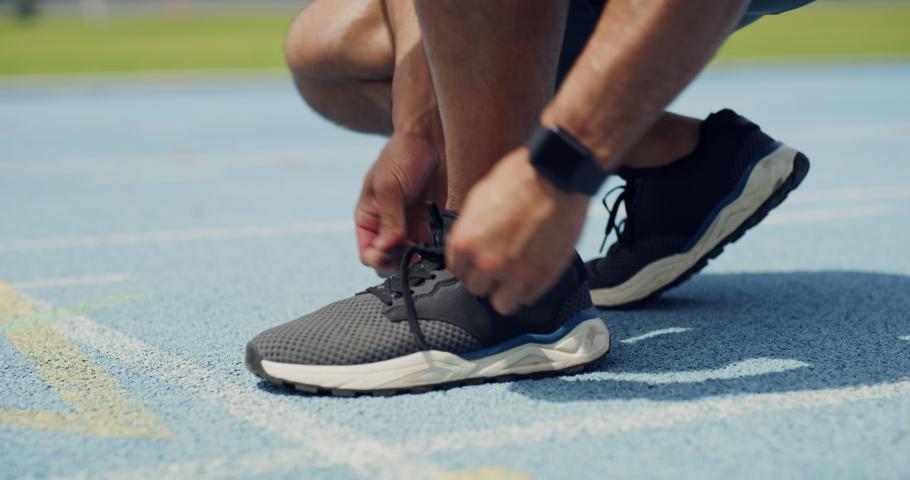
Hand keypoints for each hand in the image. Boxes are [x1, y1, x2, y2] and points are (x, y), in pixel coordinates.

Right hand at [355, 132, 446, 275]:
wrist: (430, 138)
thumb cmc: (401, 155)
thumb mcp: (389, 186)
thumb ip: (389, 218)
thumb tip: (385, 248)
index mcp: (368, 219)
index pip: (367, 253)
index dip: (378, 259)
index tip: (392, 253)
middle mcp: (386, 229)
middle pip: (388, 263)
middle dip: (398, 263)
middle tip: (414, 253)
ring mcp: (409, 229)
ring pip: (410, 259)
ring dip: (418, 260)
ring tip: (427, 251)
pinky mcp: (430, 226)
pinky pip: (429, 248)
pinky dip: (433, 253)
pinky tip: (439, 246)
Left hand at [446, 147, 588, 314]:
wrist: (556, 174)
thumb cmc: (520, 178)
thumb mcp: (479, 198)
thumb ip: (471, 228)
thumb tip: (469, 244)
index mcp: (465, 241)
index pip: (457, 271)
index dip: (470, 265)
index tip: (478, 263)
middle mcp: (487, 261)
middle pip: (477, 289)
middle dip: (487, 278)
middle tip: (500, 265)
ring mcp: (516, 272)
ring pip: (501, 304)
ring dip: (506, 292)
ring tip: (515, 276)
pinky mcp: (543, 276)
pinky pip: (528, 298)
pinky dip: (530, 289)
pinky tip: (533, 272)